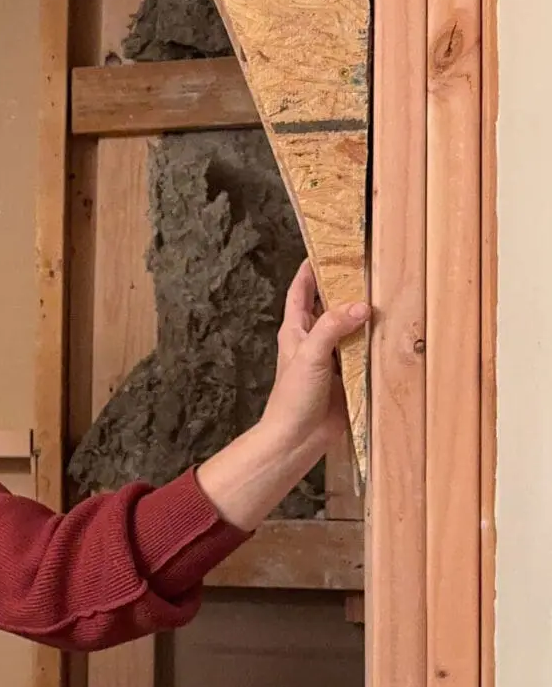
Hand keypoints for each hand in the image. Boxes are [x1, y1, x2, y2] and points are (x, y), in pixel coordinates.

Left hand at [196, 261, 369, 531]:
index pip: (301, 290)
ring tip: (389, 293)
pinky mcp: (348, 377)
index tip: (327, 246)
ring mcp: (332, 358)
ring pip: (351, 328)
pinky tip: (395, 332)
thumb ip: (332, 328)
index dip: (311, 268)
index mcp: (296, 330)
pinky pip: (365, 353)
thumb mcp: (309, 356)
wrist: (297, 440)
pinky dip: (377, 343)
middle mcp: (314, 340)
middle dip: (347, 287)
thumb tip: (360, 305)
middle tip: (370, 266)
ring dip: (366, 315)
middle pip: (331, 305)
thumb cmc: (292, 398)